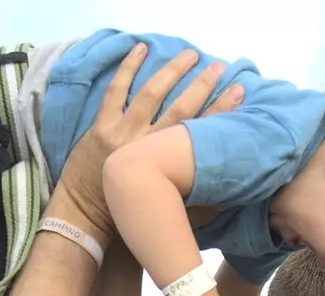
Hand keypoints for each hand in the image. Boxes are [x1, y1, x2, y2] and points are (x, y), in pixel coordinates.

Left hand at [51, 46, 243, 239]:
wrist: (85, 216)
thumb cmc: (129, 215)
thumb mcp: (169, 210)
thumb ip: (199, 199)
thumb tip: (232, 189)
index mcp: (166, 167)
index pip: (200, 133)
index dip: (222, 111)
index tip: (239, 92)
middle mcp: (147, 145)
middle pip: (181, 108)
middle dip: (202, 85)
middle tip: (218, 68)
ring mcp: (123, 133)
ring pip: (152, 94)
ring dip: (172, 71)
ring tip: (190, 55)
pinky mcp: (102, 126)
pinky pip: (116, 91)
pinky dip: (128, 68)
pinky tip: (140, 49)